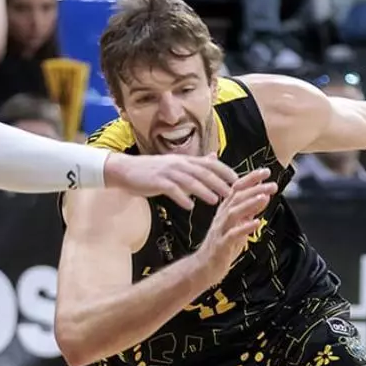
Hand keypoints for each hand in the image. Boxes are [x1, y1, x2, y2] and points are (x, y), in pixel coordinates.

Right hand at [104, 152, 239, 208]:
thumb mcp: (176, 163)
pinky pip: (172, 190)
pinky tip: (189, 206)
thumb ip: (196, 163)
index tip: (238, 181)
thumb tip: (214, 159)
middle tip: (232, 193)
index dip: (225, 171)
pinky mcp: (157, 181)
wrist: (127, 170)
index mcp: (185, 160)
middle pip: (203, 172)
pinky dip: (181, 197)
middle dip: (219, 183)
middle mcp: (179, 163)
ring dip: (203, 191)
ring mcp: (168, 172)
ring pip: (190, 181)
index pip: (210, 164)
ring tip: (215, 201)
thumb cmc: (153, 170)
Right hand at [197, 169, 277, 281]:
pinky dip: (245, 228)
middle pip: (236, 198)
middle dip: (255, 189)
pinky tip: (256, 223)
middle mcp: (222, 217)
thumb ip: (247, 212)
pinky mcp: (221, 245)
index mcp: (225, 211)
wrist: (203, 268)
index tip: (265, 171)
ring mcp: (220, 230)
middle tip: (272, 183)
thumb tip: (262, 197)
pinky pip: (233, 235)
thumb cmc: (221, 247)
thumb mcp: (237, 226)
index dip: (250, 179)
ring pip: (234, 213)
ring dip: (249, 204)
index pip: (237, 189)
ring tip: (264, 197)